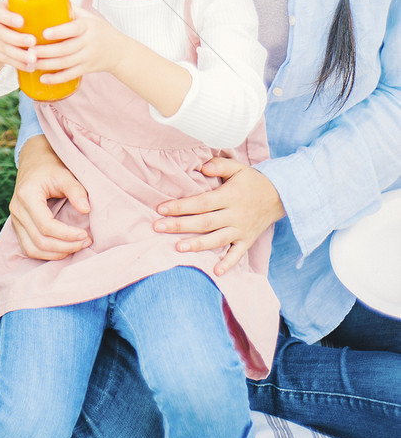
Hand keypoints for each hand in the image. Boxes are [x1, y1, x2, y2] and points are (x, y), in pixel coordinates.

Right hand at [0, 0, 36, 72]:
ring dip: (19, 55)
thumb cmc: (16, 13)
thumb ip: (30, 1)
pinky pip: (4, 60)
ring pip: (3, 49)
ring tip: (34, 59)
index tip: (22, 22)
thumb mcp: (17, 5)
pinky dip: (18, 64)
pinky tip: (30, 67)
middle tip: (33, 42)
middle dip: (17, 39)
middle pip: (1, 33)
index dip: (9, 17)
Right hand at [10, 135, 91, 259]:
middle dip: (65, 246)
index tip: (85, 235)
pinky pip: (29, 248)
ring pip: (32, 249)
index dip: (67, 235)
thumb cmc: (50, 167)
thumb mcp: (64, 174)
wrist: (34, 161)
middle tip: (85, 242)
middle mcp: (17, 210)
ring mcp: (15, 219)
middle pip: (39, 241)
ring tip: (76, 247)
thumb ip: (75, 190)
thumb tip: (86, 209)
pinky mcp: (18, 226)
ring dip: (56, 254)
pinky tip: (63, 248)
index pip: (46, 225)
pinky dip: (46, 254)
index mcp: (26, 196)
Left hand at [32, 8, 118, 84]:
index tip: (44, 32)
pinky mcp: (86, 69)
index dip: (59, 32)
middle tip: (29, 50)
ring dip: (46, 65)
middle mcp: (88, 43)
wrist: (119, 51)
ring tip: (31, 62)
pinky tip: (42, 79)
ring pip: (65, 63)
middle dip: (46, 51)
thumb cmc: (100, 30)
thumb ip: (72, 9)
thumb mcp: (89, 17)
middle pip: (65, 49)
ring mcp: (88, 57)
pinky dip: (56, 79)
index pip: (74, 29)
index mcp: (88, 27)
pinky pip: (70, 75)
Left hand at [154, 158, 284, 274]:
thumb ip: (220, 165)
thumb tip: (203, 166)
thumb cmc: (252, 180)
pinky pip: (237, 255)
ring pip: (217, 240)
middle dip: (180, 225)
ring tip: (177, 247)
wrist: (280, 196)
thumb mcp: (238, 167)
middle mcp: (235, 215)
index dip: (181, 206)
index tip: (161, 208)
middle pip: (204, 222)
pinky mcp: (247, 241)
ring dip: (197, 245)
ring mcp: (241, 230)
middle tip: (157, 227)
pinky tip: (215, 271)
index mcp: (230, 196)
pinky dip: (228, 264)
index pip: (201, 203)